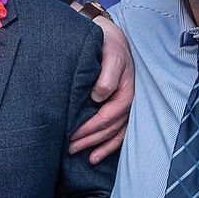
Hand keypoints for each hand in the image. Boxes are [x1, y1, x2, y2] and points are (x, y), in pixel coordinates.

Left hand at [69, 14, 131, 162]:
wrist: (110, 39)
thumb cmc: (108, 46)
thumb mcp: (110, 55)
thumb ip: (107, 75)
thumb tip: (98, 96)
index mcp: (127, 90)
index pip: (109, 115)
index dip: (92, 127)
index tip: (73, 134)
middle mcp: (128, 101)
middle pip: (111, 128)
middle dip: (91, 140)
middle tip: (70, 148)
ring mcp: (125, 107)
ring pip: (115, 134)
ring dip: (100, 147)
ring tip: (84, 158)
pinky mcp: (120, 109)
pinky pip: (118, 132)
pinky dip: (108, 146)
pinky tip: (95, 156)